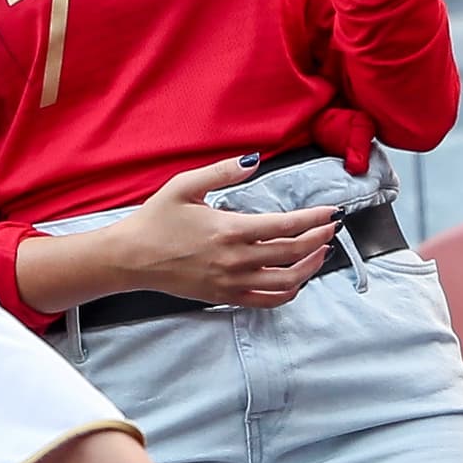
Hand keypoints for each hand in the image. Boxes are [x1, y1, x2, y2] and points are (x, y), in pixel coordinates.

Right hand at [120, 157, 336, 306]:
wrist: (131, 258)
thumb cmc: (156, 219)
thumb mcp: (185, 185)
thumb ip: (223, 172)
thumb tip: (254, 161)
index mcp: (230, 230)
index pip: (286, 226)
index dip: (314, 219)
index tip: (331, 211)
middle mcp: (235, 260)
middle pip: (292, 254)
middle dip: (319, 239)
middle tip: (332, 227)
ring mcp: (231, 283)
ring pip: (286, 282)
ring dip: (310, 267)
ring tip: (321, 251)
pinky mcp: (225, 297)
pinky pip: (266, 301)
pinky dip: (289, 292)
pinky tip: (297, 278)